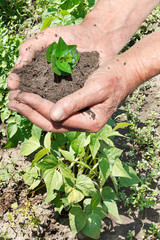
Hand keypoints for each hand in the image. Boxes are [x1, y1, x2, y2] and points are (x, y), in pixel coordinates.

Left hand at [7, 21, 124, 131]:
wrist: (125, 73)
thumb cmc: (114, 78)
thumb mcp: (96, 88)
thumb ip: (76, 103)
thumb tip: (53, 115)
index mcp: (89, 122)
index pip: (57, 118)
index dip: (38, 107)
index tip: (22, 95)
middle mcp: (83, 124)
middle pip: (51, 123)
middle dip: (30, 112)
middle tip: (12, 102)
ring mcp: (80, 119)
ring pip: (51, 119)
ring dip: (32, 111)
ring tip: (16, 102)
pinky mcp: (77, 111)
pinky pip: (55, 112)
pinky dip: (41, 106)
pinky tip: (31, 100)